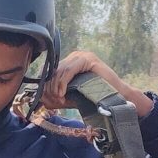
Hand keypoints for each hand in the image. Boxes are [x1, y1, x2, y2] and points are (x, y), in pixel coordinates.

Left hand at [39, 50, 153, 119]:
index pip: (51, 72)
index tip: (47, 101)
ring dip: (56, 87)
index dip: (46, 86)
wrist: (116, 97)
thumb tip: (42, 100)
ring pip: (59, 71)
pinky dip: (62, 83)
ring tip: (59, 100)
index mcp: (69, 63)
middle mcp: (74, 56)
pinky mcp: (88, 59)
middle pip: (53, 71)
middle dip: (50, 88)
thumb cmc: (95, 97)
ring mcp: (82, 56)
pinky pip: (68, 70)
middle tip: (54, 102)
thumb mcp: (72, 97)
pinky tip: (62, 94)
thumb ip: (58, 96)